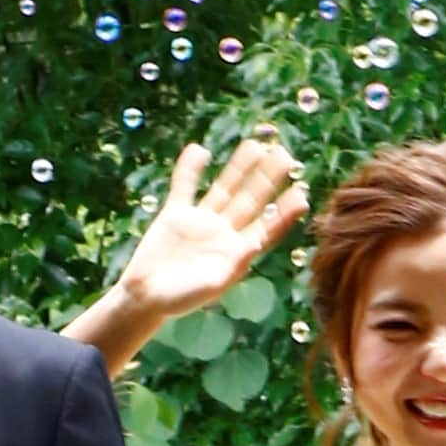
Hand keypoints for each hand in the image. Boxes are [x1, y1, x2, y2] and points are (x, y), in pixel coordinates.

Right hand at [117, 137, 307, 324]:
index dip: (285, 211)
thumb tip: (258, 243)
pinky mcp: (175, 214)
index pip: (267, 227)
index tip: (301, 192)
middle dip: (268, 179)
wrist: (144, 297)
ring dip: (239, 167)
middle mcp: (223, 233)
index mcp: (237, 253)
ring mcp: (200, 221)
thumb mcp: (209, 287)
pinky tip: (199, 150)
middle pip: (251, 200)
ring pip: (224, 188)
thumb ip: (232, 265)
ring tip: (255, 145)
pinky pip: (184, 186)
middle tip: (285, 155)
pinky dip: (190, 168)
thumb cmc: (179, 300)